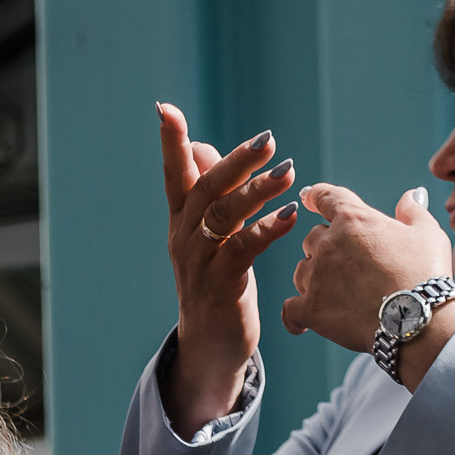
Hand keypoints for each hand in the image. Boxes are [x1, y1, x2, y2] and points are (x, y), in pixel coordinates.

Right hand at [156, 102, 299, 437]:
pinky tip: (289, 215)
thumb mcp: (207, 235)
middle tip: (267, 140)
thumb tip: (201, 146)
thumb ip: (208, 192)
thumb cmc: (215, 282)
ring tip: (289, 172)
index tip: (165, 109)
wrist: (211, 345)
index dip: (170, 142)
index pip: (174, 173)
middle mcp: (184, 236)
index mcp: (180, 220)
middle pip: (204, 188)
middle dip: (235, 161)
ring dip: (257, 191)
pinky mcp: (221, 285)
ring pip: (224, 216)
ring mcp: (200, 261)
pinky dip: (266, 229)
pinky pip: (242, 250)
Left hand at [280, 184, 454, 359]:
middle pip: (312, 238)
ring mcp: (316, 277)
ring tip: (340, 295)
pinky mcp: (311, 309)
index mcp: (354, 219)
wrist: (419, 321)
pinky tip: (302, 323)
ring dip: (314, 279)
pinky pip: (290, 310)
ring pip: (302, 271)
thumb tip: (410, 195)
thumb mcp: (428, 235)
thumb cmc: (426, 276)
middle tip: (350, 266)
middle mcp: (329, 243)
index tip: (310, 198)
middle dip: (326, 248)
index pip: (325, 196)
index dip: (316, 196)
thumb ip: (413, 212)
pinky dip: (295, 316)